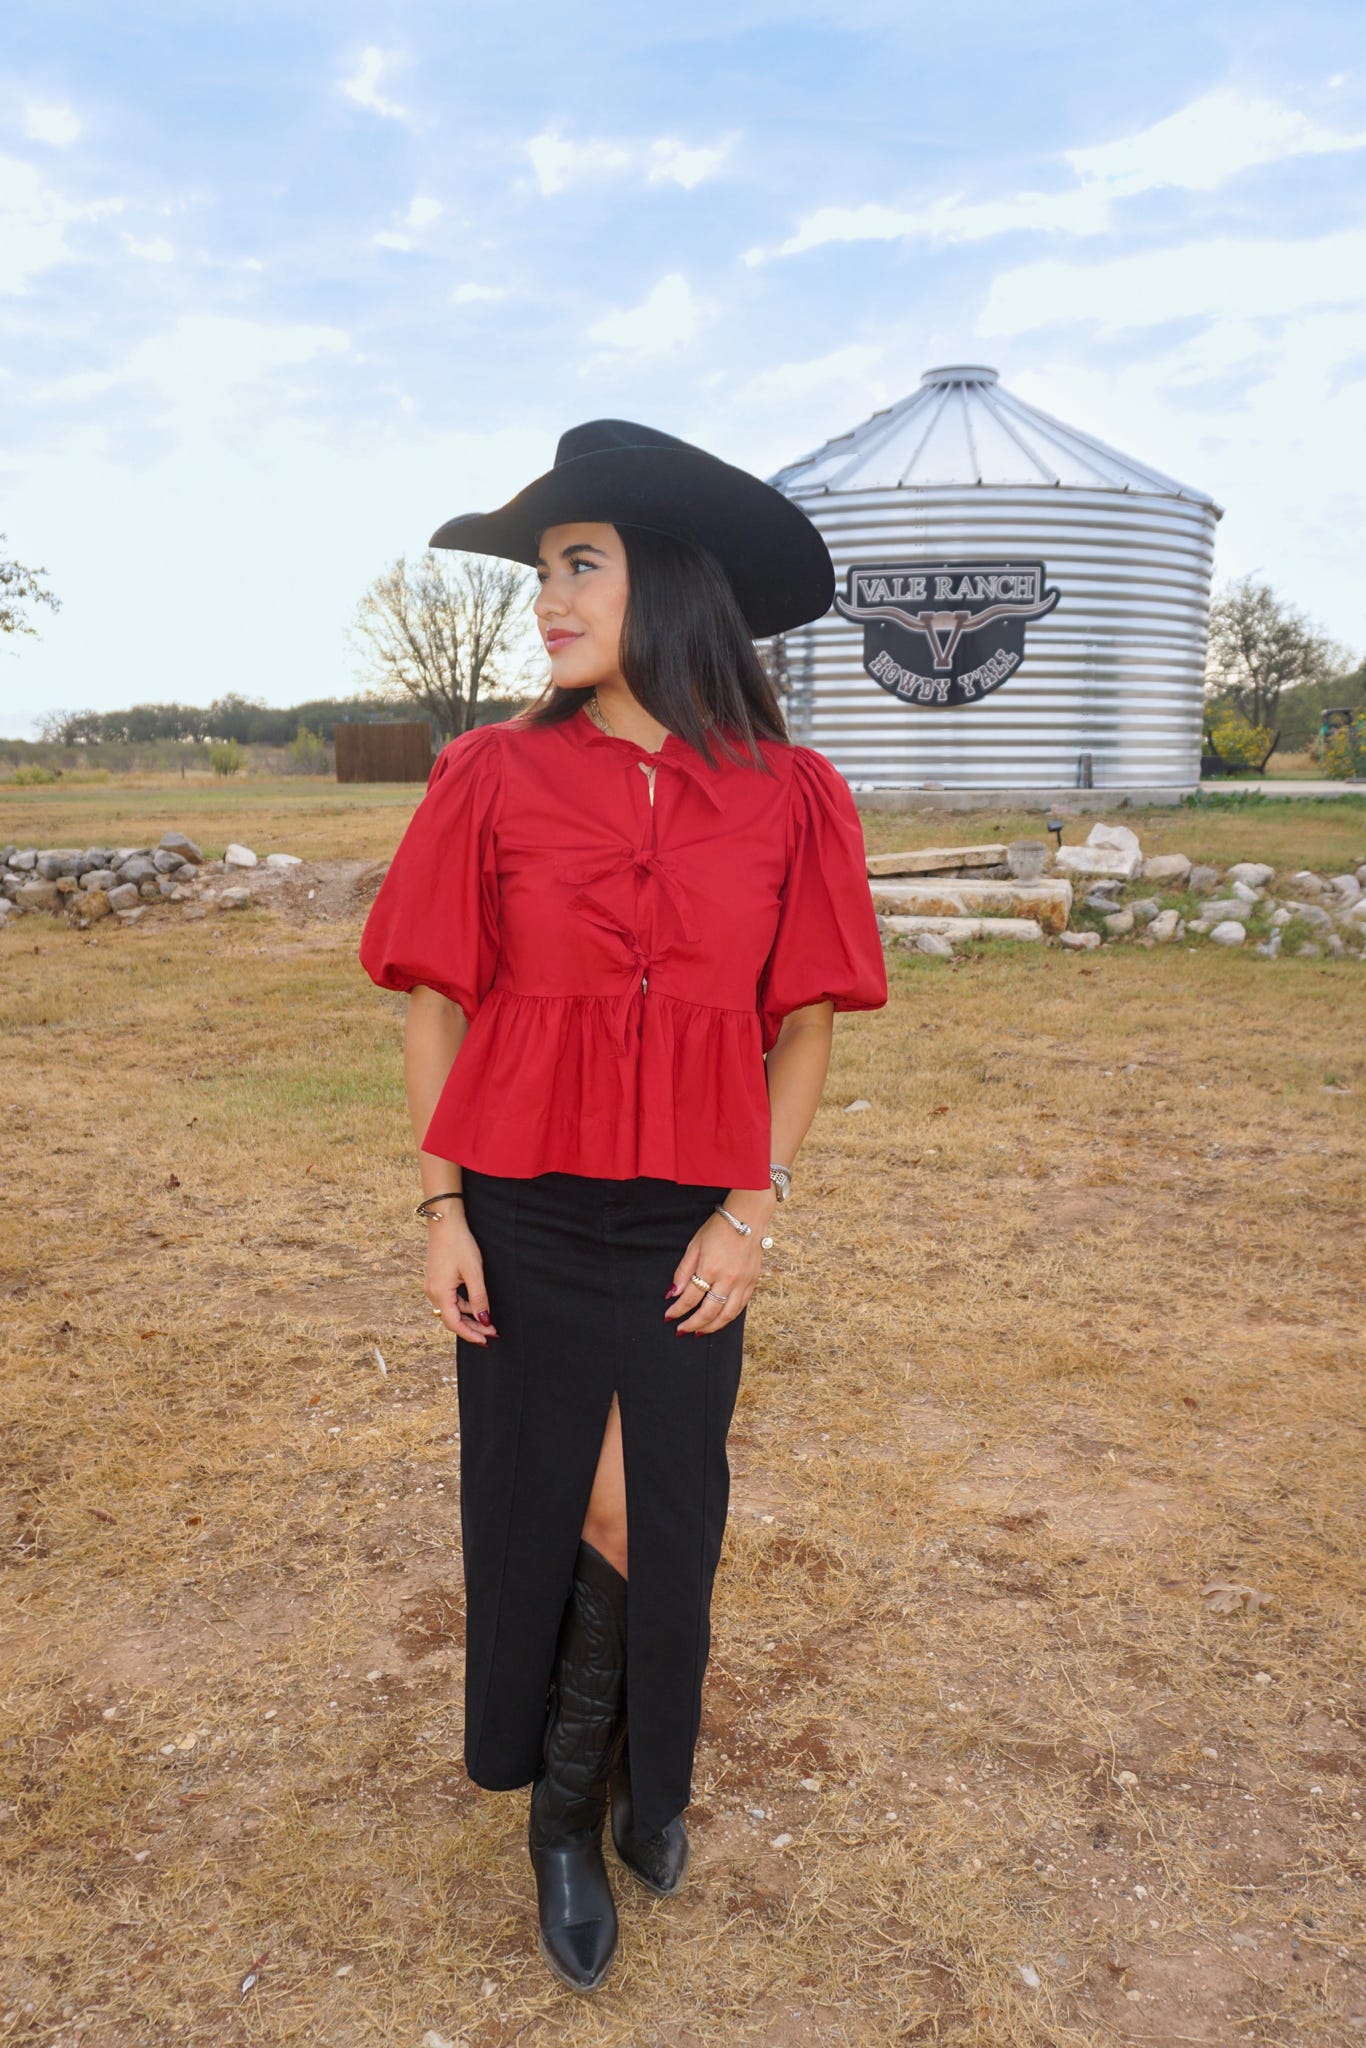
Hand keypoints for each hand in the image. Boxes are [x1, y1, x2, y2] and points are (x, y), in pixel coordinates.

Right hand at [425, 1214, 497, 1344]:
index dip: (470, 1334)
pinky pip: (449, 1299)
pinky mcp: (436, 1279)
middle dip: (472, 1328)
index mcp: (440, 1293)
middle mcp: (432, 1292)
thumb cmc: (460, 1244)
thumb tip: (484, 1320)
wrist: (445, 1222)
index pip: (454, 1323)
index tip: (486, 1340)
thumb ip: (479, 1298)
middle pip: (452, 1319)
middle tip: (492, 1333)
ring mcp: (432, 1286)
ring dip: (468, 1317)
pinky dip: (463, 1306)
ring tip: (487, 1320)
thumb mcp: (474, 1272)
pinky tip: (476, 1305)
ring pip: (451, 1309)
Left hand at [663, 1210, 764, 1335]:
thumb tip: (674, 1293)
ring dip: (711, 1327)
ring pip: (726, 1315)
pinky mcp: (752, 1283)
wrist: (747, 1218)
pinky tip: (719, 1321)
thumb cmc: (719, 1229)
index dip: (677, 1310)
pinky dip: (728, 1318)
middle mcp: (727, 1280)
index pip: (690, 1298)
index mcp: (710, 1268)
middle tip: (681, 1330)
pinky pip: (740, 1308)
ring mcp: (742, 1283)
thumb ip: (683, 1271)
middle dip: (692, 1324)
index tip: (669, 1317)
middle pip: (708, 1312)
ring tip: (699, 1332)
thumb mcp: (694, 1245)